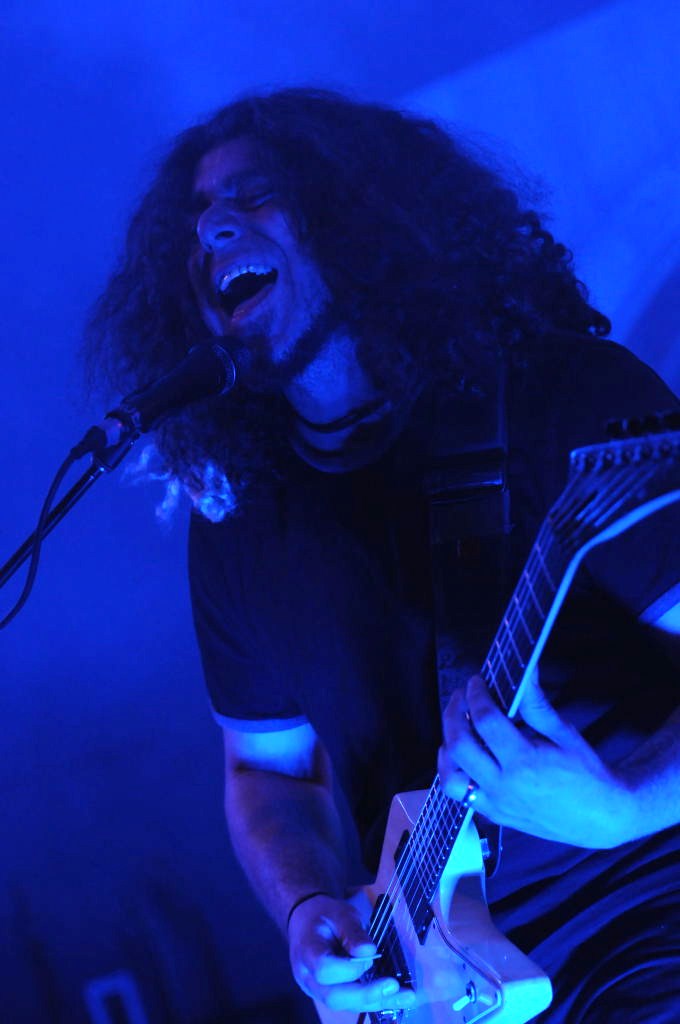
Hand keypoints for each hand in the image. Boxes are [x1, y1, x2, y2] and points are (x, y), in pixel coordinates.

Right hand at [287, 894, 415, 1013]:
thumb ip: (353, 932)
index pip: (325, 969)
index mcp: (307, 952)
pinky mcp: (331, 994)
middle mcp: (308, 977)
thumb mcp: (339, 913)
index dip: (349, 968)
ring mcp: (318, 990)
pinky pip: (352, 1003)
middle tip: (393, 986)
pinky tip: (398, 999)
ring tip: (405, 996)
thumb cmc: (323, 915)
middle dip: (366, 994)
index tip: (369, 956)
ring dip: (376, 1001)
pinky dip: (376, 1001)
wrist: (306, 921)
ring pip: (345, 1004)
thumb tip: (369, 952)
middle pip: (334, 996)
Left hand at [438, 673, 635, 847]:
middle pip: (460, 746)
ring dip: (447, 747)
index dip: (476, 696)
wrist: (602, 817)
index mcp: (524, 762)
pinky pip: (461, 796)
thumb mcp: (564, 733)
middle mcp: (504, 786)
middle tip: (461, 697)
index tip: (476, 681)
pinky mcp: (496, 816)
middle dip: (453, 714)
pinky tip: (462, 755)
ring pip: (450, 777)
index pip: (486, 721)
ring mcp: (497, 804)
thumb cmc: (587, 773)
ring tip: (455, 726)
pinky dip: (454, 772)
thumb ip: (536, 704)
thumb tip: (525, 672)